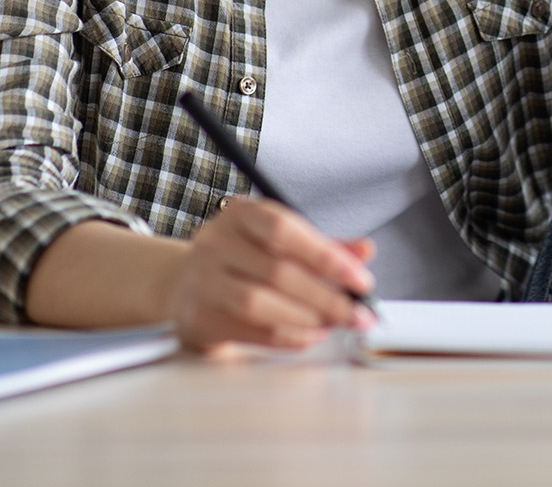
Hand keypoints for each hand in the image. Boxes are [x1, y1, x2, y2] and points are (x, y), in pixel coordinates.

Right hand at [168, 198, 376, 352]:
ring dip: (307, 318)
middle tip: (358, 312)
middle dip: (327, 296)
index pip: (284, 229)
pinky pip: (252, 331)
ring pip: (260, 303)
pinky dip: (289, 336)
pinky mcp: (199, 318)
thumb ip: (324, 246)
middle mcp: (215, 242)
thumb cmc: (244, 259)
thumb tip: (364, 251)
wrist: (187, 285)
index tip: (360, 278)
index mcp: (240, 214)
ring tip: (335, 323)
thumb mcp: (282, 241)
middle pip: (277, 271)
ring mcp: (202, 281)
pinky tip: (311, 334)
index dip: (326, 255)